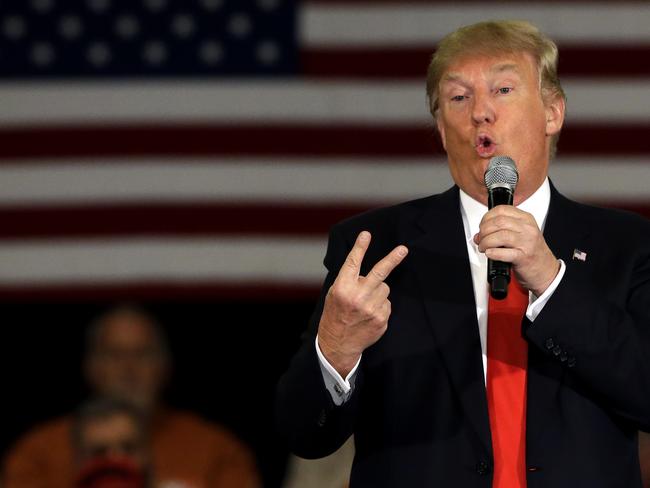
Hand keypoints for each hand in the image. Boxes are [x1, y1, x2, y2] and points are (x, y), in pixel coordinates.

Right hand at [318, 231, 407, 377]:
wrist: (338, 343)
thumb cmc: (335, 315)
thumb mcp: (334, 294)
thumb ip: (349, 281)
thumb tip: (367, 271)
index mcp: (343, 288)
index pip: (353, 263)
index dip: (360, 247)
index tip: (366, 235)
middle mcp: (358, 297)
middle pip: (379, 273)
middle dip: (392, 259)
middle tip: (403, 249)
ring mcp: (371, 309)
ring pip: (384, 288)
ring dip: (377, 292)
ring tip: (365, 303)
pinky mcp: (381, 318)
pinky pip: (387, 304)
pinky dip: (380, 306)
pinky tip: (369, 314)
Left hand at [474, 205, 559, 296]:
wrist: (546, 269)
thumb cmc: (531, 251)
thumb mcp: (519, 234)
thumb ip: (500, 231)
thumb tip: (479, 235)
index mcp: (526, 219)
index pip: (501, 210)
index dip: (486, 217)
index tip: (482, 226)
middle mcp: (527, 228)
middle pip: (498, 222)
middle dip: (484, 231)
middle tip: (481, 239)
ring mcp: (527, 242)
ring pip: (500, 235)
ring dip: (486, 242)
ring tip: (484, 247)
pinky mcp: (524, 257)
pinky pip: (504, 252)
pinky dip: (493, 253)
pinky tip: (490, 253)